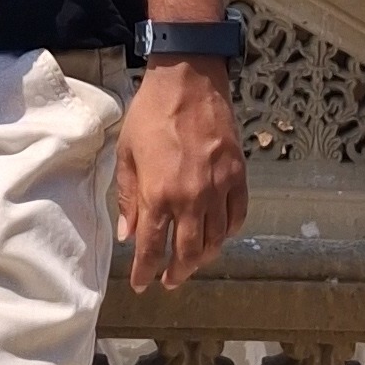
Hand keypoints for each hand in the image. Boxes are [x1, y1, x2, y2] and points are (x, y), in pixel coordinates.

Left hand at [115, 59, 248, 292]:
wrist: (188, 80)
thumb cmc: (150, 114)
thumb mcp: (126, 156)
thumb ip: (129, 199)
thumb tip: (129, 236)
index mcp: (159, 194)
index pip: (153, 248)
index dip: (145, 271)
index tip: (141, 284)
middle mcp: (192, 198)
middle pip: (189, 253)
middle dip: (177, 273)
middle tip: (169, 280)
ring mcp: (219, 188)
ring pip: (216, 240)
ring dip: (204, 257)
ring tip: (192, 261)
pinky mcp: (238, 175)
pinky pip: (237, 216)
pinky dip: (228, 232)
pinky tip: (218, 235)